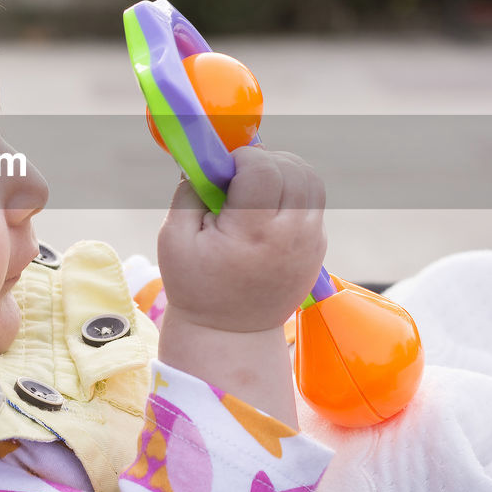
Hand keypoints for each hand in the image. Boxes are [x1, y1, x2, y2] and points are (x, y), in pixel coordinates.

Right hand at [154, 147, 326, 423]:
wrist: (231, 333)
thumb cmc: (196, 286)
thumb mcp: (173, 239)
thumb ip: (188, 193)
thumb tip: (207, 161)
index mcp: (253, 233)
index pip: (264, 168)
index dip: (242, 158)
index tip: (225, 172)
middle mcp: (290, 236)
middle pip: (293, 169)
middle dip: (265, 160)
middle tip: (239, 176)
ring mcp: (310, 243)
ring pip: (310, 181)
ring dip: (283, 172)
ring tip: (255, 186)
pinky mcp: (318, 247)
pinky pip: (313, 201)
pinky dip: (292, 193)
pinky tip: (266, 209)